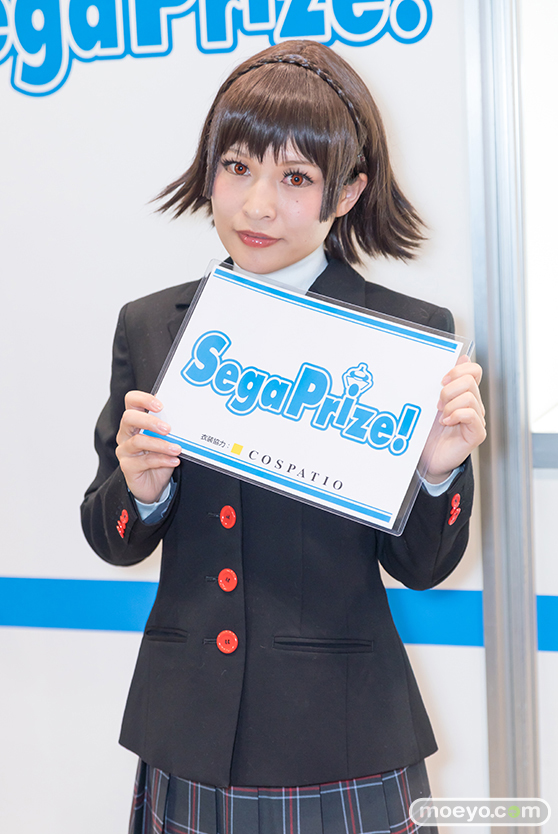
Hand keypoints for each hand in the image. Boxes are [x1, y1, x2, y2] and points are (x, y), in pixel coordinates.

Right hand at [115, 391, 181, 503]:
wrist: (154, 485)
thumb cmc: (160, 458)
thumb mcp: (166, 440)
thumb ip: (169, 426)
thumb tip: (184, 415)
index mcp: (135, 421)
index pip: (131, 401)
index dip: (143, 399)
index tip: (160, 405)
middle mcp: (126, 433)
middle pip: (129, 418)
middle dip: (150, 421)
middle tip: (168, 429)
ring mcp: (125, 450)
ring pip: (138, 441)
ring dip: (160, 444)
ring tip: (177, 449)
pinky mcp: (128, 466)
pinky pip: (144, 461)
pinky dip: (162, 459)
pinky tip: (174, 461)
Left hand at [425, 355, 485, 483]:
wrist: (427, 457)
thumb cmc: (429, 431)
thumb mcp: (430, 403)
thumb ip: (441, 383)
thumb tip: (458, 357)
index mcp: (464, 394)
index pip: (474, 370)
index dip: (459, 369)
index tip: (441, 380)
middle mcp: (474, 404)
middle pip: (469, 381)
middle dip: (448, 390)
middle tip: (437, 405)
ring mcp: (476, 419)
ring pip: (469, 397)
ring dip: (450, 406)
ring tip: (441, 417)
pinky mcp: (477, 433)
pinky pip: (472, 415)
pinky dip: (455, 416)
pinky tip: (445, 423)